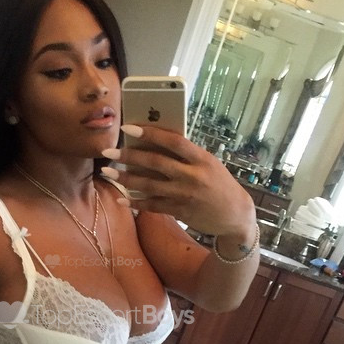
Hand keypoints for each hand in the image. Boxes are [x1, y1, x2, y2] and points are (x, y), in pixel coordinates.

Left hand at [101, 124, 255, 241]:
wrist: (235, 215)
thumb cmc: (219, 184)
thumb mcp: (208, 164)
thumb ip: (186, 155)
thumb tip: (155, 144)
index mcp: (201, 158)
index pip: (173, 142)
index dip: (150, 134)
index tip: (128, 128)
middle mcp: (192, 176)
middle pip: (155, 163)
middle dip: (129, 156)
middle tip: (108, 151)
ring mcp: (184, 195)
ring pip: (149, 185)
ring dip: (126, 178)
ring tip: (108, 172)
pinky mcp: (179, 211)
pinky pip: (153, 205)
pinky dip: (136, 201)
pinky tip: (121, 198)